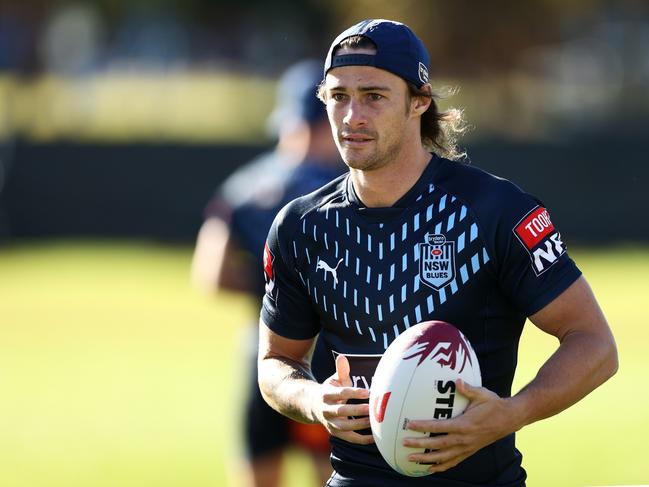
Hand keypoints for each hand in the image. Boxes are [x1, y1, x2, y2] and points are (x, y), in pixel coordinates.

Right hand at [313, 354, 374, 444]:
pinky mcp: (336, 433)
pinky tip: (375, 437)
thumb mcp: (334, 379)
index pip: (341, 393)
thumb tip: (342, 357)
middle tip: (371, 408)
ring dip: (360, 425)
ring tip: (374, 421)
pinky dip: (362, 439)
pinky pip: (350, 438)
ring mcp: (330, 423)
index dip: (354, 393)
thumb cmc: (330, 391)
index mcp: (326, 394)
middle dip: (356, 411)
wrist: (313, 407)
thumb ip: (341, 370)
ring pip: (345, 427)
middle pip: (341, 411)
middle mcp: (326, 410)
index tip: (367, 392)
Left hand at [403, 380, 520, 472]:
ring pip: (443, 457)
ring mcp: (467, 447)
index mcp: (464, 425)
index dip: (423, 426)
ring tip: (411, 459)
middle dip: (420, 445)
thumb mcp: (482, 394)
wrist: (510, 419)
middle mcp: (464, 439)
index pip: (439, 427)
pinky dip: (441, 466)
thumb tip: (456, 380)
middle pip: (437, 445)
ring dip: (426, 459)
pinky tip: (430, 468)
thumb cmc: (494, 404)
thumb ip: (468, 389)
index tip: (409, 424)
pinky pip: (453, 461)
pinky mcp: (470, 451)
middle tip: (404, 444)